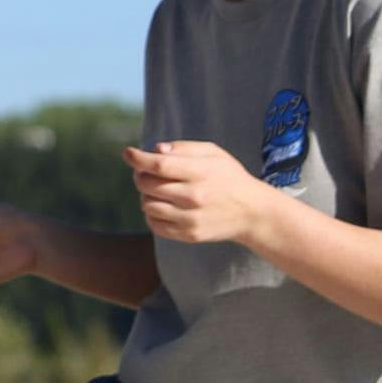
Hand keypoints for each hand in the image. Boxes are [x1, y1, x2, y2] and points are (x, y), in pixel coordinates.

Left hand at [126, 142, 283, 248]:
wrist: (253, 213)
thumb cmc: (229, 177)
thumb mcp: (213, 153)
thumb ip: (183, 148)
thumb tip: (156, 149)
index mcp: (200, 173)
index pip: (158, 165)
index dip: (138, 158)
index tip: (128, 153)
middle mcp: (194, 197)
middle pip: (148, 185)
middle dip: (140, 175)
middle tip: (145, 172)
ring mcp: (191, 218)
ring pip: (148, 205)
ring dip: (146, 195)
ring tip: (156, 189)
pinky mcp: (190, 234)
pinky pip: (155, 225)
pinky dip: (151, 214)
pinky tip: (161, 205)